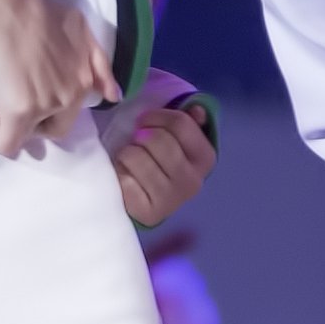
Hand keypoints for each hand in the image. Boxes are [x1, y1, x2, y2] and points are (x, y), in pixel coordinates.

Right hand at [0, 0, 114, 155]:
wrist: (1, 10)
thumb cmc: (33, 9)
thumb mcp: (78, 26)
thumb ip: (97, 59)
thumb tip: (113, 96)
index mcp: (85, 76)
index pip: (74, 107)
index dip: (53, 108)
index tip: (33, 104)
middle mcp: (71, 94)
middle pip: (55, 126)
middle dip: (33, 123)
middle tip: (9, 105)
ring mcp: (46, 105)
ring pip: (29, 134)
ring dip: (8, 128)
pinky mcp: (20, 113)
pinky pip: (6, 143)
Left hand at [111, 104, 216, 227]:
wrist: (143, 201)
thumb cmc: (158, 163)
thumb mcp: (175, 140)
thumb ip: (186, 123)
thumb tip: (196, 110)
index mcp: (205, 158)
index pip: (181, 124)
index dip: (156, 116)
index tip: (144, 121)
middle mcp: (193, 180)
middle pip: (158, 139)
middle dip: (140, 135)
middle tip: (135, 142)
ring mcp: (172, 199)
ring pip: (137, 156)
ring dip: (126, 153)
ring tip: (129, 160)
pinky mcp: (149, 213)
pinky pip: (125, 179)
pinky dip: (119, 173)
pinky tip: (124, 177)